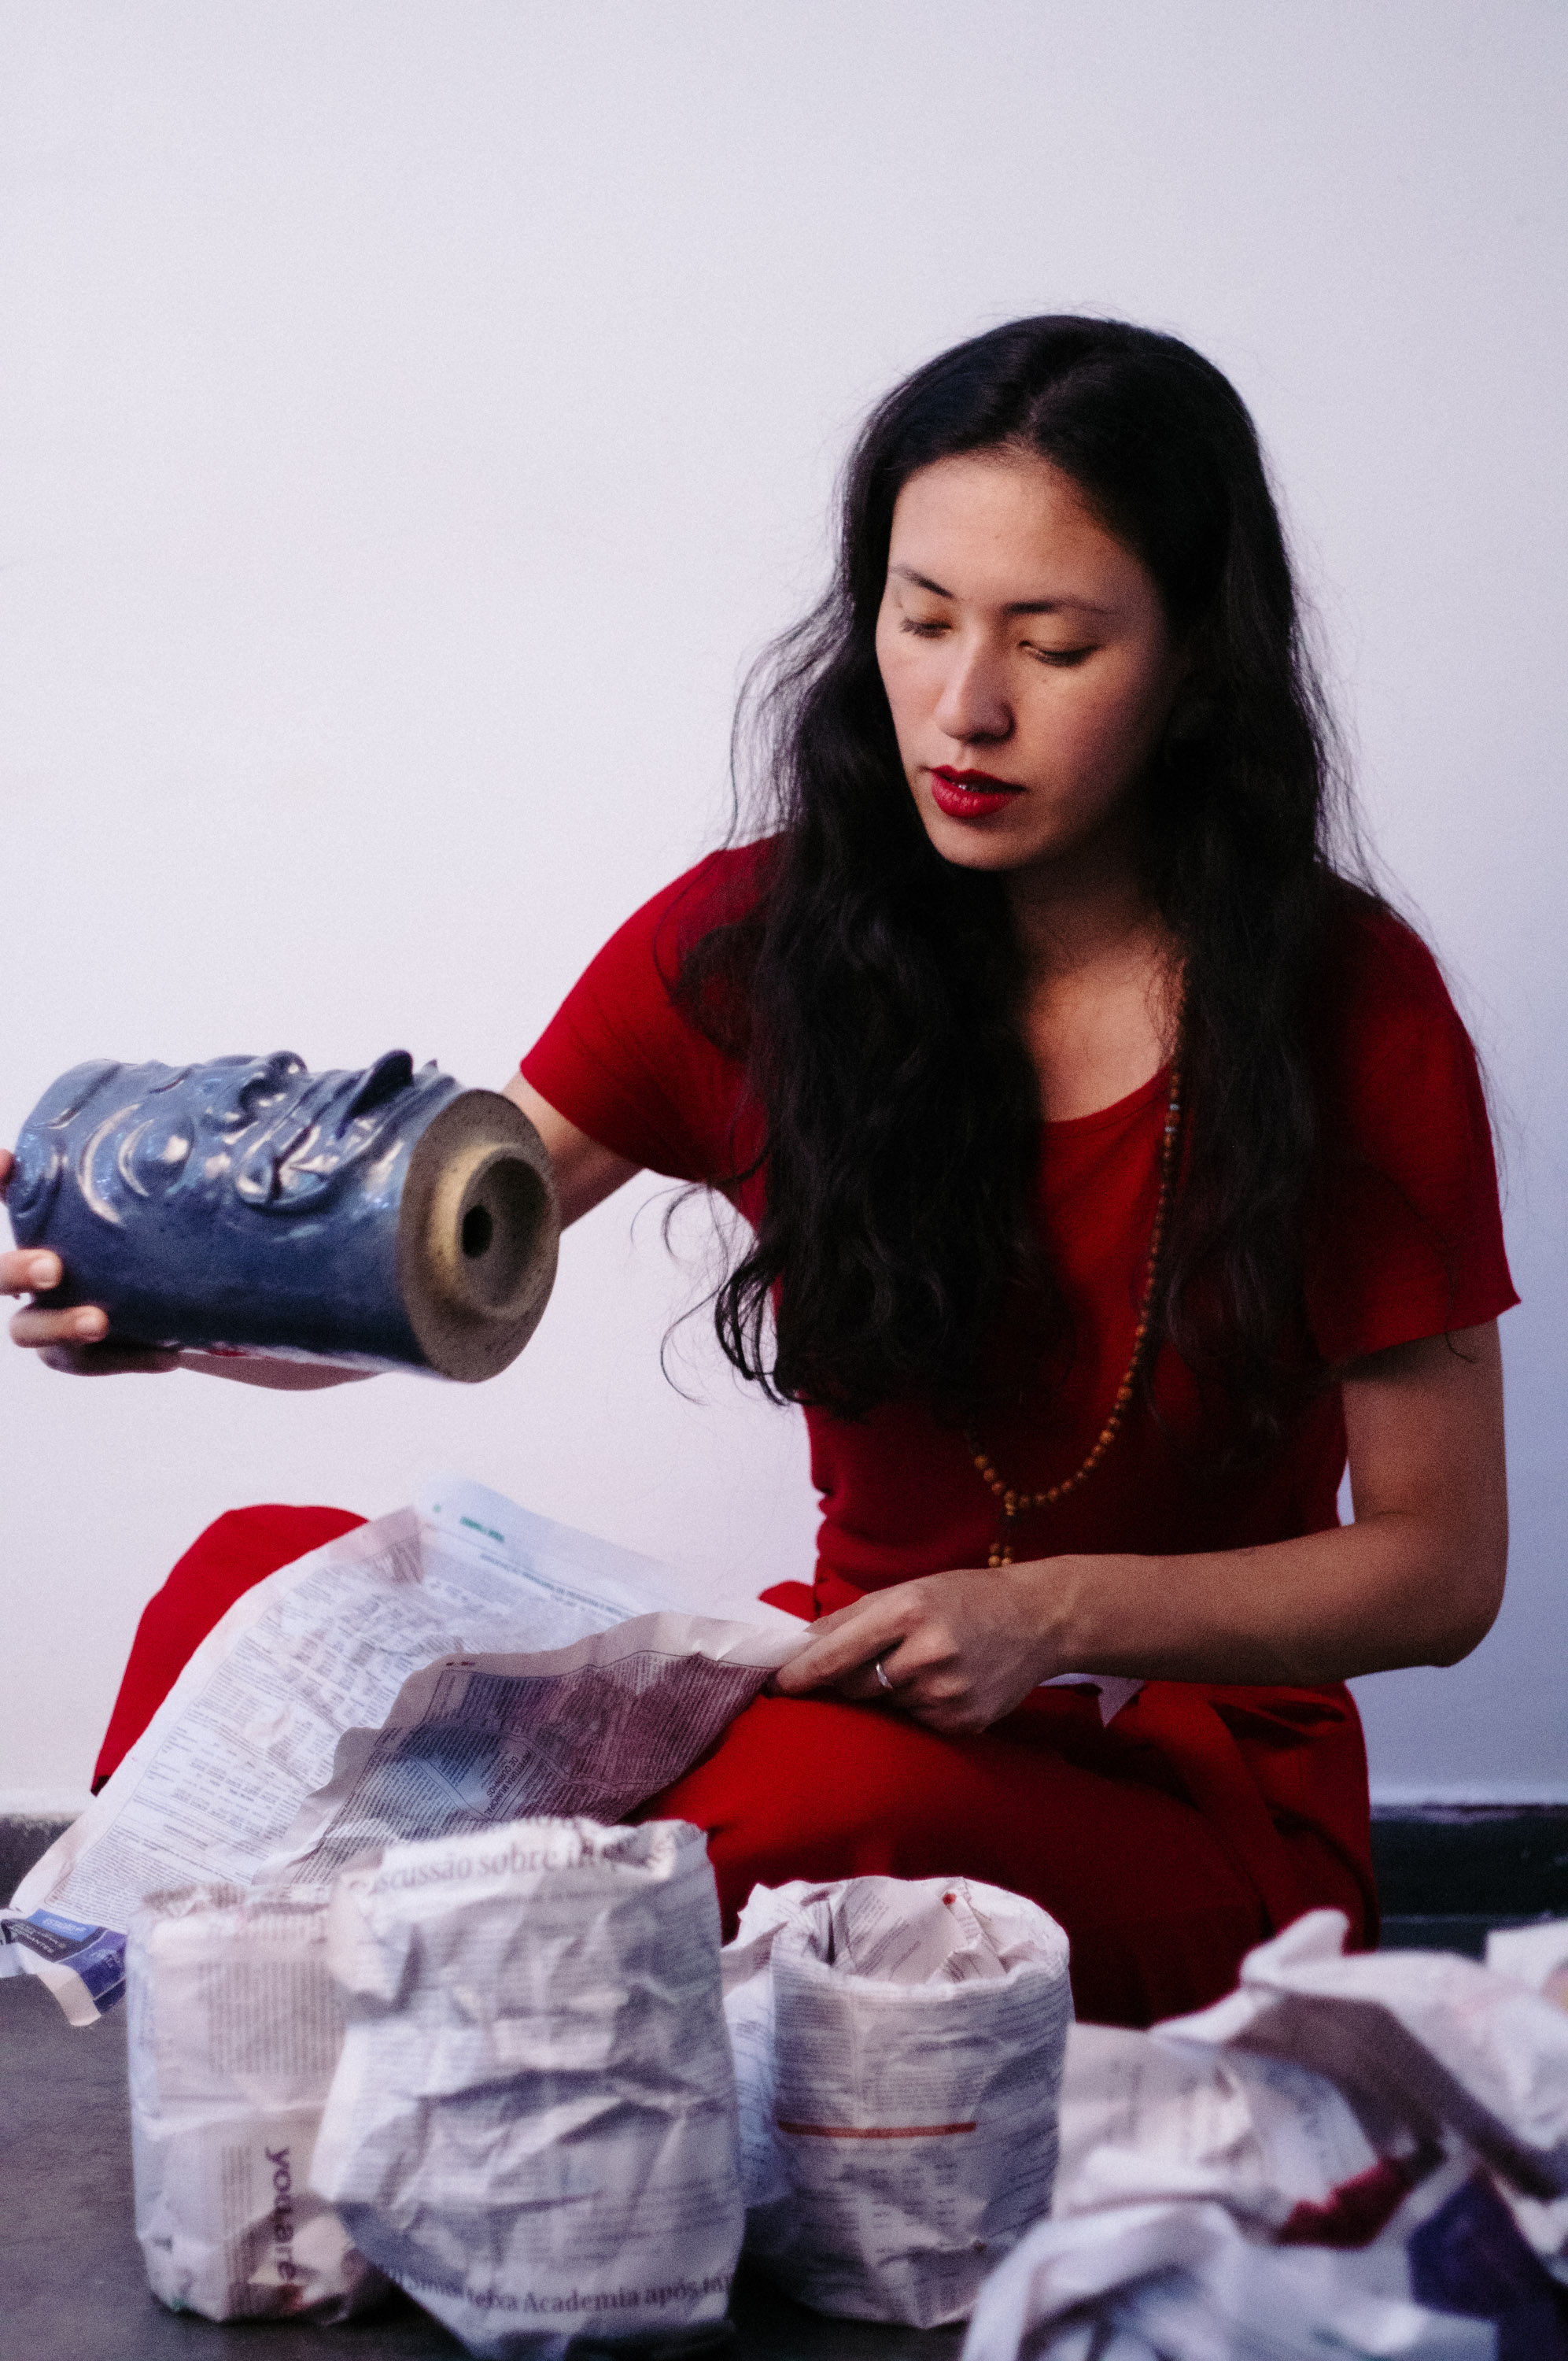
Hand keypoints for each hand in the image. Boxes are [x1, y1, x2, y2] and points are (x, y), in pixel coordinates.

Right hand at [1, 1147, 177, 1372]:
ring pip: (25, 1329)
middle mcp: (25, 1271)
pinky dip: (125, 1357)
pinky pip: (86, 1363)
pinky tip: (166, 1354)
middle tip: (53, 1266)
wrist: (169, 1297)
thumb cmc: (146, 1233)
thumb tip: (177, 1097)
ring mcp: (42, 1315)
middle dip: (15, 1271)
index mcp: (36, 1223)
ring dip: (60, 1324)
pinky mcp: (71, 1354)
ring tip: (100, 1320)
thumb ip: (137, 1169)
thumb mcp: (140, 1202)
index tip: (7, 1159)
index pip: (4, 1198)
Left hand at [770, 1563, 1067, 1735]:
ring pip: (883, 1706)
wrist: (1037, 1619)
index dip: (799, 1675)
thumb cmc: (964, 1598)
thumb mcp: (907, 1591)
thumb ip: (850, 1619)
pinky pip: (914, 1723)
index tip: (773, 1686)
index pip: (835, 1654)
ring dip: (887, 1691)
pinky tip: (942, 1683)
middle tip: (871, 1659)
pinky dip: (916, 1706)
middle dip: (847, 1678)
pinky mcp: (963, 1722)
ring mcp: (947, 1692)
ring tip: (922, 1664)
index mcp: (908, 1610)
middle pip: (853, 1685)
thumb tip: (796, 1646)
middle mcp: (928, 1652)